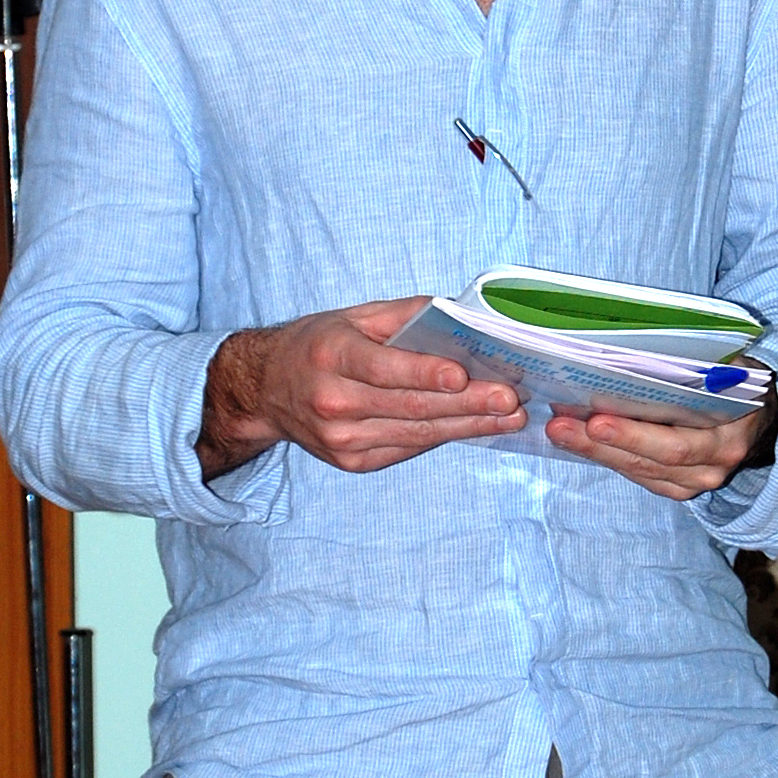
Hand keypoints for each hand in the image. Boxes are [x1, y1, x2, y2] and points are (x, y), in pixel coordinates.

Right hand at [197, 297, 524, 479]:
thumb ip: (407, 315)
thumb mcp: (354, 316)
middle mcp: (333, 403)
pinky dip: (445, 436)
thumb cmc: (318, 344)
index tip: (464, 374)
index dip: (425, 373)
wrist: (266, 390)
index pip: (384, 368)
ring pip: (416, 433)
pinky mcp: (354, 462)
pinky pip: (408, 448)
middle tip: (511, 400)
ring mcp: (342, 440)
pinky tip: (478, 427)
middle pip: (409, 406)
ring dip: (468, 426)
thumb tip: (462, 316)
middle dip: (467, 404)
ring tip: (510, 416)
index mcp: (332, 356)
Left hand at [545, 376, 777, 501]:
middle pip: (649, 460)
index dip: (633, 434)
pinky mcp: (679, 487)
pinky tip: (579, 440)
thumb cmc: (738, 381)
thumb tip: (632, 350)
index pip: (676, 443)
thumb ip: (695, 366)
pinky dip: (607, 457)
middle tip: (558, 425)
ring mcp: (696, 480)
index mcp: (729, 435)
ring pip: (638, 470)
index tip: (595, 418)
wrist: (763, 418)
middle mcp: (713, 465)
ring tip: (559, 429)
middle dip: (599, 444)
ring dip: (594, 450)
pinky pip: (638, 475)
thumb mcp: (729, 368)